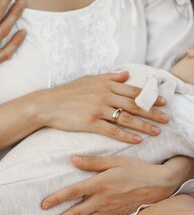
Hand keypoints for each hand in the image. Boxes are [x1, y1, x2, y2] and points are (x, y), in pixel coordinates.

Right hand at [35, 72, 166, 143]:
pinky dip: (126, 136)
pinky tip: (137, 140)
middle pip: (133, 105)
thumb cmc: (67, 92)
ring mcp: (97, 109)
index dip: (149, 97)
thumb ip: (109, 78)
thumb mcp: (89, 80)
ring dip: (143, 126)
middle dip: (152, 113)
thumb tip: (126, 74)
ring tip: (157, 132)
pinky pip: (113, 131)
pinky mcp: (91, 123)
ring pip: (126, 118)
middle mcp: (104, 95)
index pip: (132, 91)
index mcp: (105, 84)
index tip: (162, 102)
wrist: (48, 104)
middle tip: (166, 119)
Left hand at [41, 155, 181, 214]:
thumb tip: (72, 159)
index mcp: (99, 184)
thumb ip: (92, 161)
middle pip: (75, 214)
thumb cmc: (135, 169)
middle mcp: (101, 200)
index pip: (72, 192)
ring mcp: (108, 211)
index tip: (43, 205)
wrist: (157, 184)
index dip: (57, 198)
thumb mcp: (114, 160)